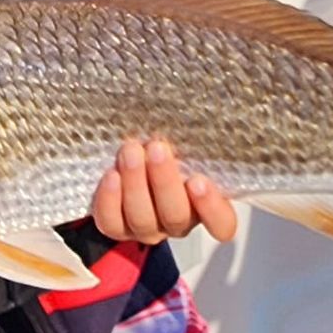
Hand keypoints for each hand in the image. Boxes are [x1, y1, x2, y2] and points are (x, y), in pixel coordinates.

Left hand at [92, 138, 237, 244]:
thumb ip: (193, 138)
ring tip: (130, 151)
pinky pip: (111, 222)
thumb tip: (197, 104)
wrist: (128, 155)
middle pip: (176, 216)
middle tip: (157, 148)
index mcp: (204, 206)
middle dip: (164, 181)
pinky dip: (110, 199)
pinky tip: (111, 175)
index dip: (212, 208)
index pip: (222, 224)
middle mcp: (177, 221)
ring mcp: (146, 228)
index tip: (199, 180)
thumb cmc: (164, 146)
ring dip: (135, 183)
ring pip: (142, 219)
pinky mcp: (117, 227)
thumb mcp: (185, 142)